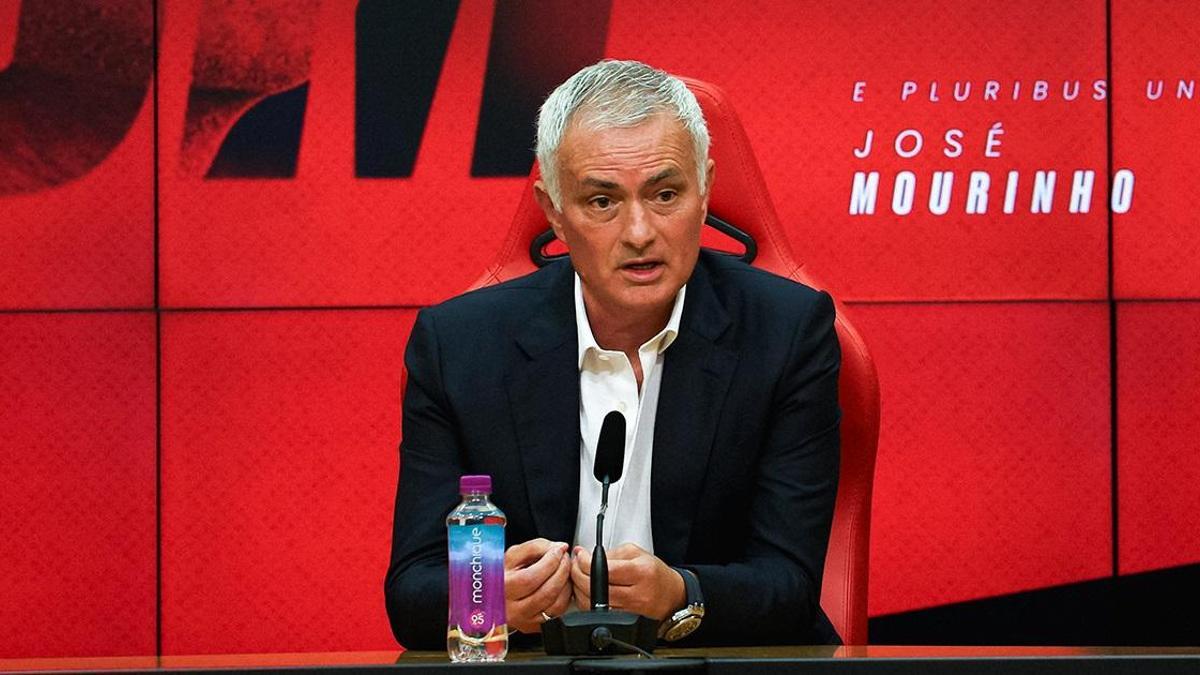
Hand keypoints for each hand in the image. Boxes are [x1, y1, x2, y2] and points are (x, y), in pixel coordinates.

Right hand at [504, 538, 571, 633]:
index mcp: (503, 588)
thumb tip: (558, 547)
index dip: (550, 562)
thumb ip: (535, 547)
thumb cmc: (502, 574)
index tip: (559, 550)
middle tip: (565, 558)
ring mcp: (523, 620)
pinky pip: (557, 614)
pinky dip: (565, 597)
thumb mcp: (512, 555)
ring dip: (566, 584)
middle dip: (562, 571)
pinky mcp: (534, 626)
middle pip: (546, 592)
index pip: (531, 577)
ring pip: (555, 605)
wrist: (493, 597)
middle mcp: (512, 608)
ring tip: (565, 570)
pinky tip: (562, 585)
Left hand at [570, 543, 685, 619]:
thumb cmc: (655, 574)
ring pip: (591, 603)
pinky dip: (586, 601)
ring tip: (579, 576)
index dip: (585, 561)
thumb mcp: (637, 553)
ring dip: (578, 588)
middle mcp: (636, 594)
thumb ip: (611, 554)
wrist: (671, 596)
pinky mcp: (623, 621)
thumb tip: (585, 557)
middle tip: (575, 564)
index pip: (603, 569)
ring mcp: (629, 611)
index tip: (580, 555)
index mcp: (641, 573)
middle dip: (577, 574)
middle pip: (594, 587)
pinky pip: (596, 613)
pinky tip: (586, 591)